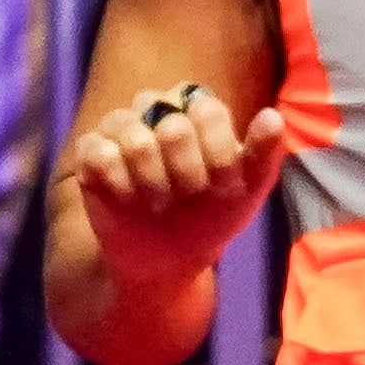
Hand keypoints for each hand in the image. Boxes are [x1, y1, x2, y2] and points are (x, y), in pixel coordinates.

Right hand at [66, 84, 287, 300]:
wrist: (169, 254)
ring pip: (134, 138)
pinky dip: (120, 184)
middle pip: (172, 126)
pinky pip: (100, 153)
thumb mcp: (248, 189)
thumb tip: (272, 116)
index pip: (207, 109)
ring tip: (160, 201)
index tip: (223, 184)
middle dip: (187, 173)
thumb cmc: (214, 213)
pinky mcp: (92, 151)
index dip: (217, 153)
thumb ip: (264, 152)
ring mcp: (123, 128)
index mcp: (199, 110)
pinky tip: (129, 199)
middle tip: (189, 195)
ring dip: (153, 181)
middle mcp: (159, 110)